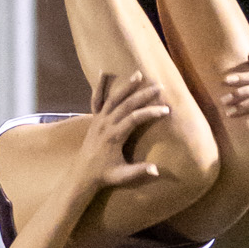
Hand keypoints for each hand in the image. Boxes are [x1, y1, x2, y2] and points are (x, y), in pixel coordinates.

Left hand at [76, 71, 169, 190]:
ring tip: (139, 74)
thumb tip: (157, 170)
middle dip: (143, 95)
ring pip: (113, 98)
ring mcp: (98, 120)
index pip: (135, 119)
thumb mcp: (122, 175)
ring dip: (126, 86)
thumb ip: (139, 171)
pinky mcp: (94, 119)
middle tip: (159, 87)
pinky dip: (99, 86)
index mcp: (114, 136)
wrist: (83, 174)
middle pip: (126, 104)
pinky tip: (104, 72)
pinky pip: (96, 100)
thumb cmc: (105, 175)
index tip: (165, 110)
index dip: (151, 113)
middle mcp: (105, 124)